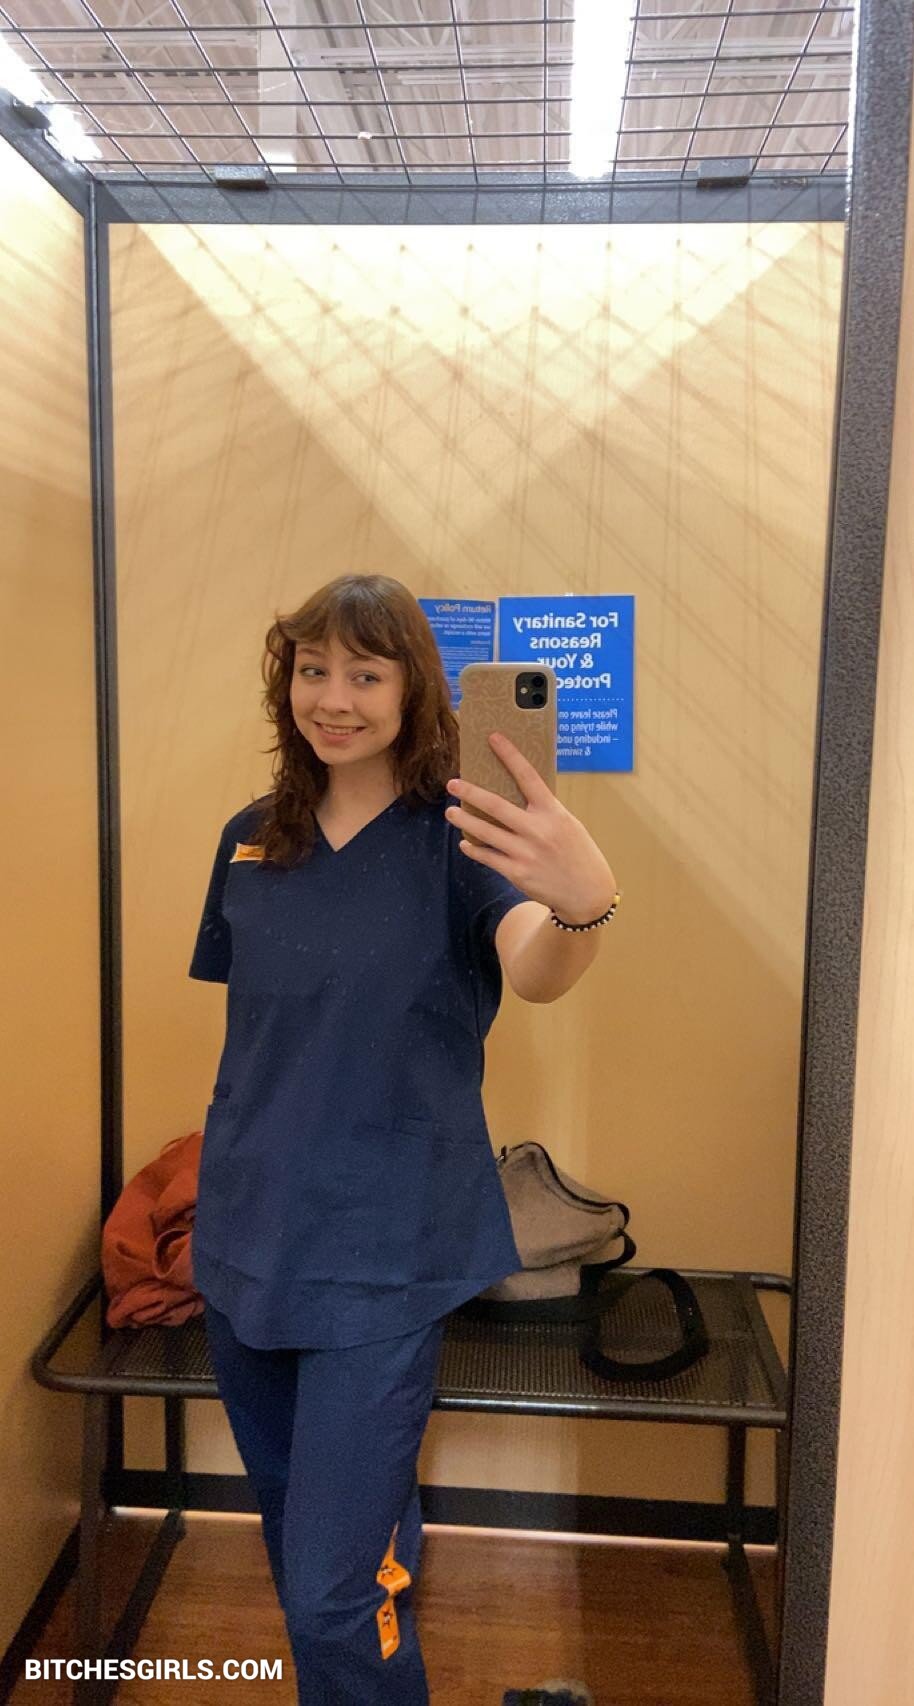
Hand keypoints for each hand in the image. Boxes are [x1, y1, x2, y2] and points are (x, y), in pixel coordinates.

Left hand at [444, 732, 617, 923]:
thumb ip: (544, 811)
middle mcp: (538, 830)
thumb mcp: (568, 825)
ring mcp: (525, 852)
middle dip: (471, 792)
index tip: (493, 738)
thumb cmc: (579, 854)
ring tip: (451, 812)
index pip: (528, 776)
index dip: (510, 755)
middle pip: (496, 805)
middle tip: (452, 783)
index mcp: (553, 812)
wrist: (588, 893)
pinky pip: (488, 857)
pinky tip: (465, 843)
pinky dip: (474, 849)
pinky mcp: (517, 873)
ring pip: (485, 832)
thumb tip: (518, 796)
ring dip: (464, 820)